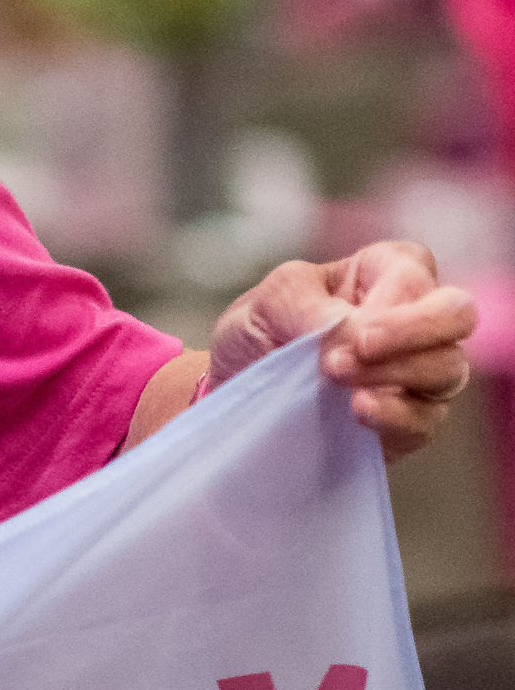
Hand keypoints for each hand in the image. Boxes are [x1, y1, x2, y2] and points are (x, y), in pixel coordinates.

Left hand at [209, 242, 475, 459]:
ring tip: (339, 382)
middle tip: (358, 349)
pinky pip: (426, 420)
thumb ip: (306, 306)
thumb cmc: (258, 333)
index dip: (393, 298)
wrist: (233, 394)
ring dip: (396, 374)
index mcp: (380, 273)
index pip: (413, 269)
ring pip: (449, 368)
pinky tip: (359, 412)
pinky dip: (396, 416)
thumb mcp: (266, 304)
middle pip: (456, 314)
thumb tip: (349, 328)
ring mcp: (416, 372)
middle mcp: (411, 320)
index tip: (354, 329)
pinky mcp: (407, 420)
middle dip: (415, 330)